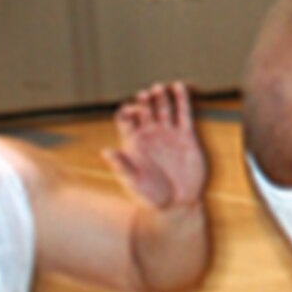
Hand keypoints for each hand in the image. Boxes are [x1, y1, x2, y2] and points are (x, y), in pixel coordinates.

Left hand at [105, 82, 207, 210]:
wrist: (178, 204)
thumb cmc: (151, 196)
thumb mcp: (134, 182)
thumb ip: (122, 166)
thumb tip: (105, 151)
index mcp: (134, 143)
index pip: (126, 119)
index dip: (126, 111)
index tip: (132, 111)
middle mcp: (150, 135)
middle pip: (145, 110)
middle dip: (144, 101)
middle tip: (145, 95)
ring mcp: (168, 134)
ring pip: (163, 108)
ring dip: (160, 97)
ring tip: (159, 88)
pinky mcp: (186, 136)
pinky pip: (183, 114)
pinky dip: (182, 100)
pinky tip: (179, 87)